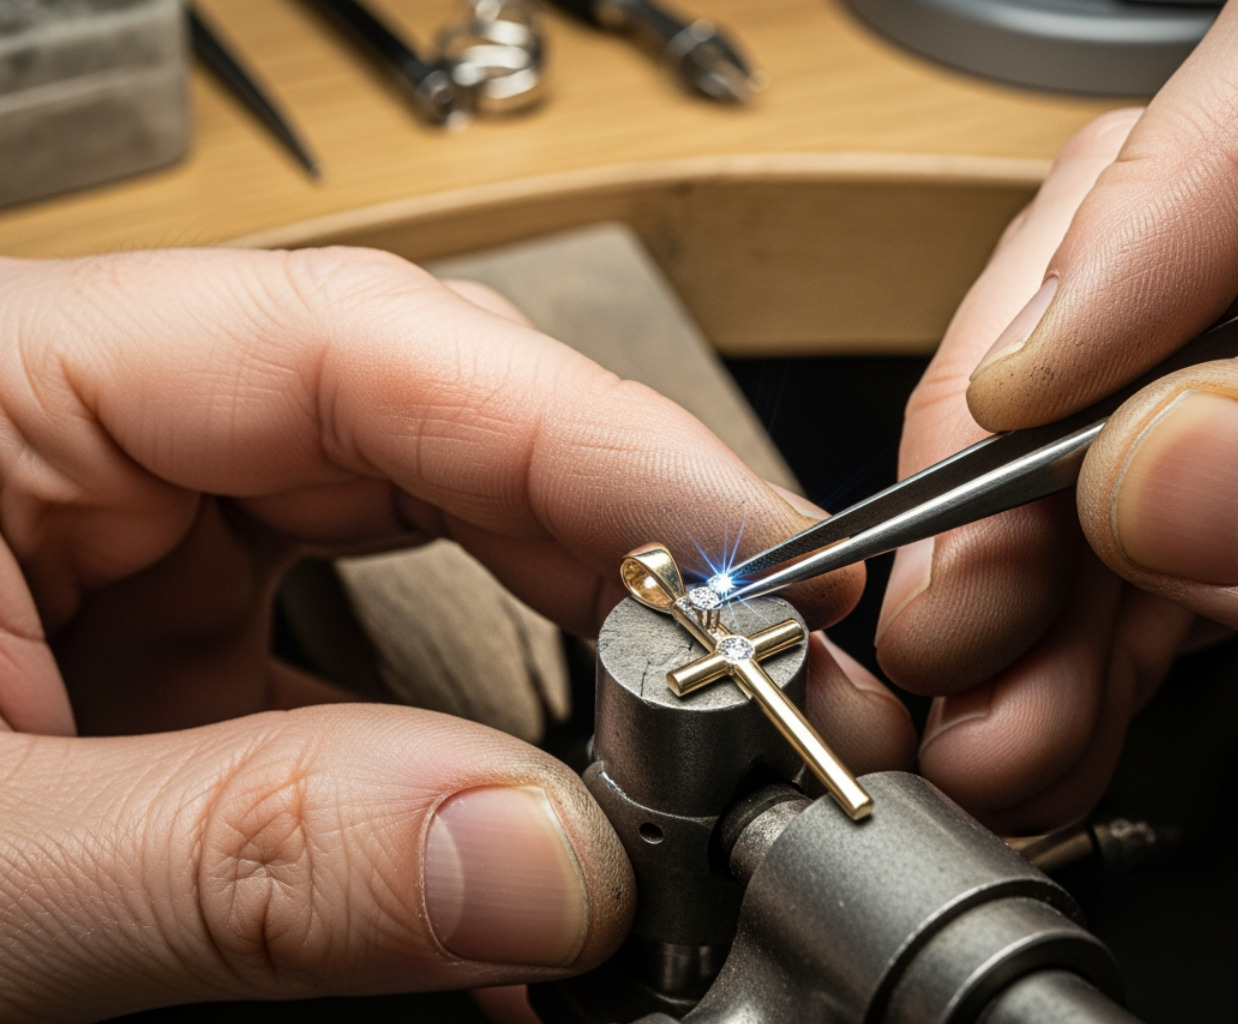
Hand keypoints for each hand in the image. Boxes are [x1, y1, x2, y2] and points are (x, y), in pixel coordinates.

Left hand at [0, 248, 910, 1020]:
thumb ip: (239, 858)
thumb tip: (531, 867)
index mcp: (8, 383)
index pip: (372, 350)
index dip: (600, 443)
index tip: (765, 557)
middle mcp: (92, 434)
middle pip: (430, 434)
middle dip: (613, 557)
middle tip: (757, 679)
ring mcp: (136, 539)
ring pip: (418, 550)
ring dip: (560, 665)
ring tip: (674, 761)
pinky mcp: (160, 645)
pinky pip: (358, 668)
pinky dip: (457, 767)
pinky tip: (524, 858)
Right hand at [879, 0, 1237, 880]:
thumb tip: (1179, 471)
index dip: (1175, 196)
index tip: (1048, 381)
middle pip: (1209, 225)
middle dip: (1048, 418)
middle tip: (972, 571)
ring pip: (1153, 387)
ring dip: (1042, 556)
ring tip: (999, 696)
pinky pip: (1179, 512)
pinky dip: (1094, 616)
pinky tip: (1051, 701)